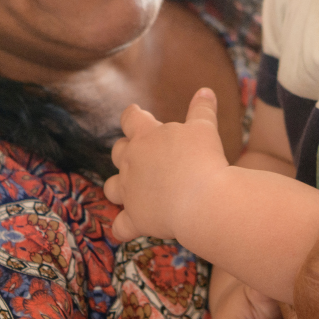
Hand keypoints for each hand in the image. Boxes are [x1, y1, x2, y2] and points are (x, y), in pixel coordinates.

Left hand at [103, 87, 227, 241]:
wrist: (202, 200)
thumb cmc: (203, 160)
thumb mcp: (204, 129)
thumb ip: (202, 109)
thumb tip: (206, 90)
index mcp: (145, 136)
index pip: (130, 117)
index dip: (133, 116)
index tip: (137, 114)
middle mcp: (131, 162)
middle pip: (118, 151)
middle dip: (127, 152)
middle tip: (144, 155)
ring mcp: (129, 191)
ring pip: (112, 187)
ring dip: (119, 187)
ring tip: (130, 190)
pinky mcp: (135, 218)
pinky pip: (120, 226)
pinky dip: (123, 228)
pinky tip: (127, 228)